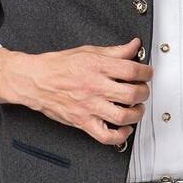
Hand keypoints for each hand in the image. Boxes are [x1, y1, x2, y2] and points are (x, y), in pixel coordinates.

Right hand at [19, 39, 152, 146]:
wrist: (35, 80)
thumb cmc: (58, 66)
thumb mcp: (88, 51)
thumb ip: (114, 51)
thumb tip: (133, 46)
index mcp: (97, 67)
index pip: (132, 70)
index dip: (146, 72)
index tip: (147, 74)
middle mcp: (94, 87)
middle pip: (132, 94)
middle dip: (144, 93)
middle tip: (142, 90)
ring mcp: (89, 107)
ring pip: (123, 116)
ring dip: (137, 114)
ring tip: (136, 108)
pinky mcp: (83, 122)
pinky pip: (106, 136)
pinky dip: (120, 136)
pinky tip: (124, 128)